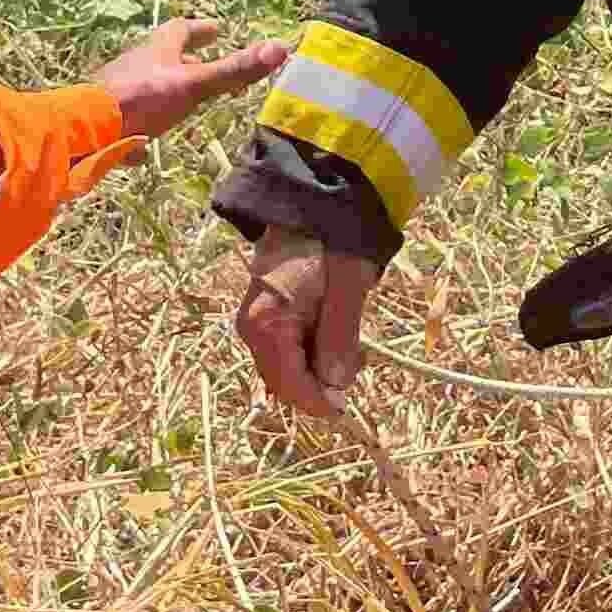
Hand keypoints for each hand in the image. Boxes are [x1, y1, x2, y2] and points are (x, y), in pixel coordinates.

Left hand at [95, 19, 288, 143]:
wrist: (84, 132)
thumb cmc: (142, 99)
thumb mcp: (194, 85)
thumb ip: (233, 71)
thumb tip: (279, 47)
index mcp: (157, 50)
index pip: (181, 30)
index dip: (200, 29)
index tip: (216, 30)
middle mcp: (135, 64)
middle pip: (162, 57)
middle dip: (183, 60)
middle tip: (201, 64)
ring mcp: (115, 90)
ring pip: (144, 85)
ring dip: (163, 90)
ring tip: (179, 104)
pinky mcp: (103, 117)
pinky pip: (127, 116)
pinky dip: (140, 122)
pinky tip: (144, 142)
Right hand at [235, 225, 383, 419]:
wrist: (316, 202)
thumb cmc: (335, 241)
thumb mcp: (346, 287)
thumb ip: (339, 337)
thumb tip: (337, 386)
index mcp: (266, 323)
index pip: (289, 384)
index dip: (317, 401)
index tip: (344, 409)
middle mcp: (253, 328)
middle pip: (285, 381)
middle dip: (320, 383)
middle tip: (358, 364)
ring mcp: (257, 322)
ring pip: (287, 368)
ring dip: (318, 368)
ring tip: (353, 348)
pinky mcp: (267, 316)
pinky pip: (288, 349)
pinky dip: (312, 352)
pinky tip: (336, 335)